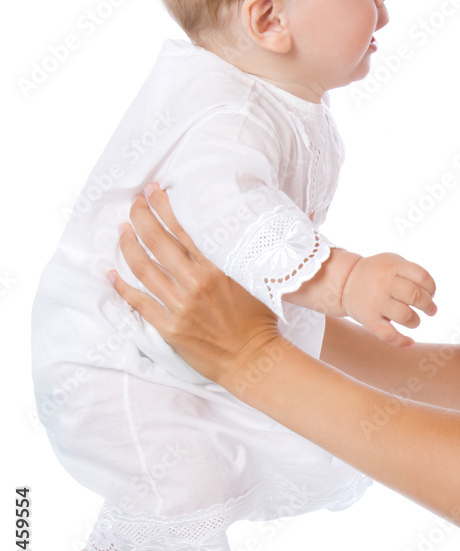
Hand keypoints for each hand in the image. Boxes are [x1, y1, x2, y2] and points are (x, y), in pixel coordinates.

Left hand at [109, 186, 283, 392]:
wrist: (253, 359)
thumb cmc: (258, 319)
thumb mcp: (251, 278)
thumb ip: (230, 257)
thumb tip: (218, 232)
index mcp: (215, 268)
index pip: (182, 228)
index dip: (164, 206)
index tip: (153, 191)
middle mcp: (194, 283)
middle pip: (157, 241)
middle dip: (141, 217)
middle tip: (134, 204)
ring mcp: (179, 306)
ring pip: (143, 268)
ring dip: (128, 245)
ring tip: (121, 230)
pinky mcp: (168, 327)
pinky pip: (138, 302)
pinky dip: (122, 286)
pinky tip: (111, 273)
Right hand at [341, 253, 436, 347]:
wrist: (345, 282)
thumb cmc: (376, 273)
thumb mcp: (391, 261)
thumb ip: (411, 271)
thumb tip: (431, 294)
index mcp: (392, 266)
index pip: (421, 276)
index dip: (431, 288)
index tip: (430, 293)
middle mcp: (384, 283)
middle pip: (415, 295)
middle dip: (428, 305)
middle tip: (430, 310)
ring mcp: (376, 302)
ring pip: (406, 316)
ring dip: (416, 321)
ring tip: (414, 321)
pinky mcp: (369, 320)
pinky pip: (388, 335)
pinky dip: (402, 342)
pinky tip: (410, 342)